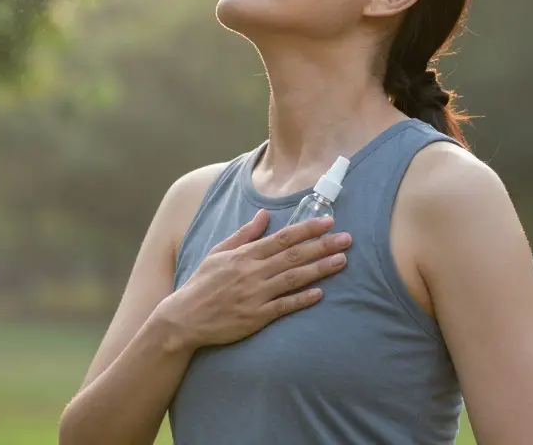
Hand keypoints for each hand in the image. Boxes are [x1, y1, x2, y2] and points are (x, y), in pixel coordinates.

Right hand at [155, 209, 351, 350]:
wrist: (184, 317)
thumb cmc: (202, 283)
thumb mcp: (219, 252)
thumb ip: (244, 234)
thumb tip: (264, 214)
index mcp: (244, 255)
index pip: (282, 238)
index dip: (306, 229)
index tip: (328, 222)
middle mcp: (252, 272)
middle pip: (293, 256)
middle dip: (322, 246)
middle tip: (347, 239)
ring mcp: (255, 295)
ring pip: (293, 279)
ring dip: (319, 269)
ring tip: (342, 261)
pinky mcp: (255, 317)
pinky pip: (283, 307)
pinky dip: (301, 299)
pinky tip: (319, 293)